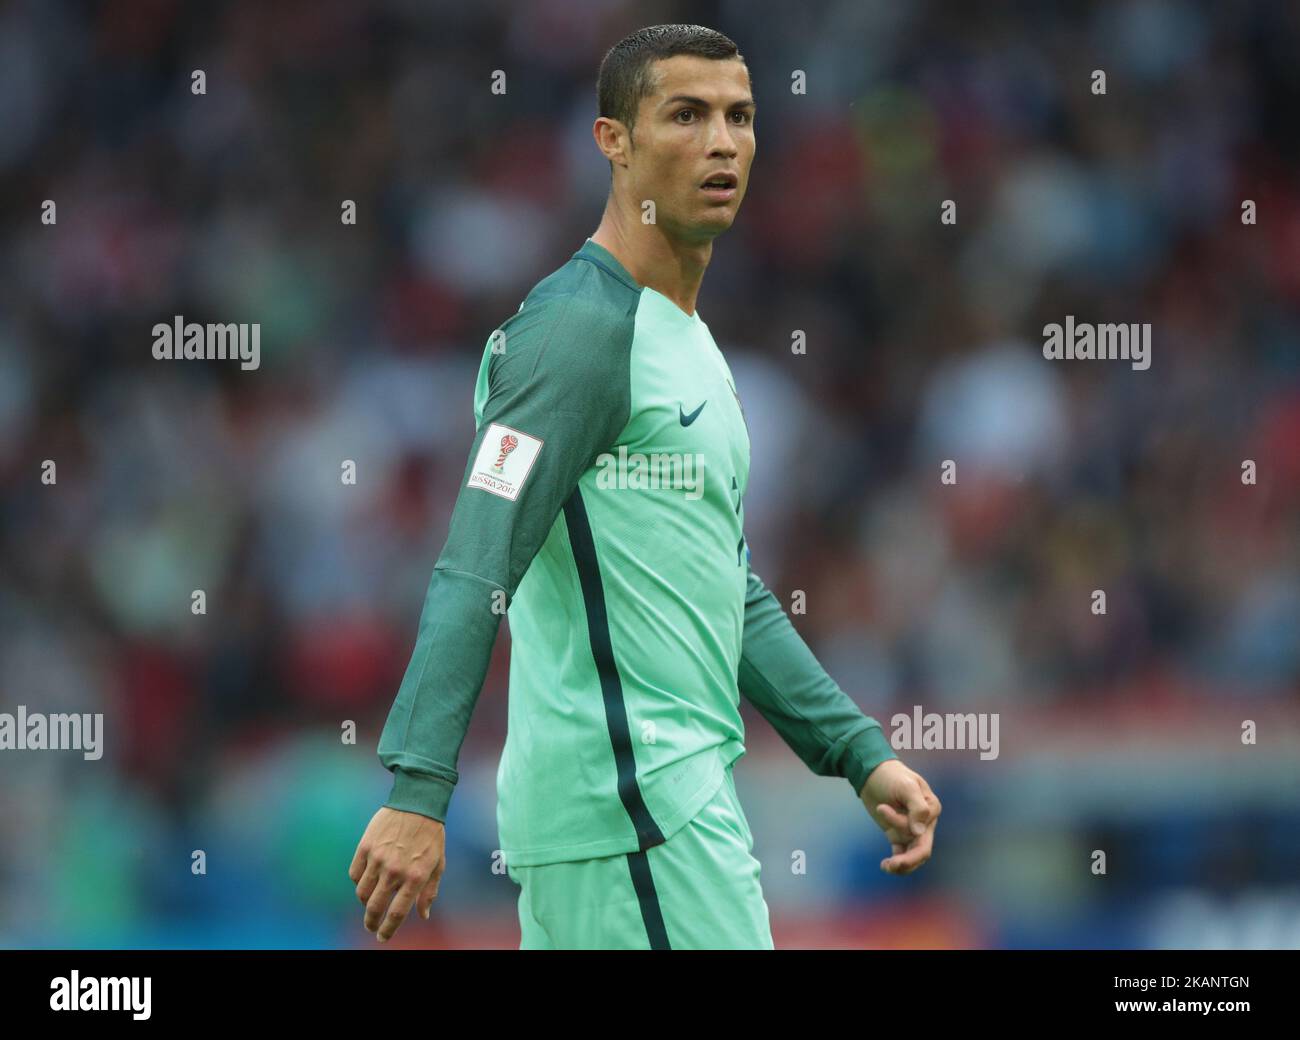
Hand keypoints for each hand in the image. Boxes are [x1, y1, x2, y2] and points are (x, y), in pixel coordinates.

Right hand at [348, 806, 445, 941]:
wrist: (417, 802)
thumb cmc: (431, 834)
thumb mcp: (438, 863)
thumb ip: (429, 891)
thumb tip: (423, 915)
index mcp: (415, 877)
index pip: (397, 913)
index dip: (388, 930)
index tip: (383, 937)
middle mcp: (394, 871)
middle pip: (375, 907)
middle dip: (371, 922)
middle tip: (371, 926)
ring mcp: (378, 859)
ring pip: (362, 892)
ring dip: (365, 902)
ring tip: (369, 902)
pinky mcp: (365, 847)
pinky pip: (355, 873)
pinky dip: (358, 881)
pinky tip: (365, 881)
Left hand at [859, 759, 940, 875]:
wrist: (872, 773)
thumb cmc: (892, 776)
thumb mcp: (906, 786)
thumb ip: (917, 807)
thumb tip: (919, 832)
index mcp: (931, 809)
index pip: (922, 827)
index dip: (901, 824)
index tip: (881, 807)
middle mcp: (925, 822)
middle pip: (922, 849)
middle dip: (909, 860)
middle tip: (892, 864)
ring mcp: (911, 830)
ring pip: (912, 855)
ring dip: (901, 864)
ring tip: (886, 866)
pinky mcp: (897, 834)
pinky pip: (902, 854)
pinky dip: (896, 862)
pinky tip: (885, 866)